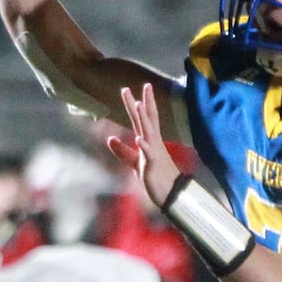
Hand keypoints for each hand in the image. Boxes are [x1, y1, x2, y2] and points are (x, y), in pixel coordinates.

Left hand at [108, 83, 181, 206]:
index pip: (142, 118)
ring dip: (143, 117)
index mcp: (148, 141)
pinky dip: (144, 145)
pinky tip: (138, 138)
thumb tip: (110, 138)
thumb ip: (122, 151)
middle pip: (145, 119)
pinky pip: (148, 153)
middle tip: (127, 88)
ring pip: (148, 131)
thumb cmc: (155, 177)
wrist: (170, 194)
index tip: (129, 90)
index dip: (136, 104)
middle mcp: (152, 142)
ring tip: (138, 103)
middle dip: (138, 103)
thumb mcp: (134, 162)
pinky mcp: (153, 164)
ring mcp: (154, 152)